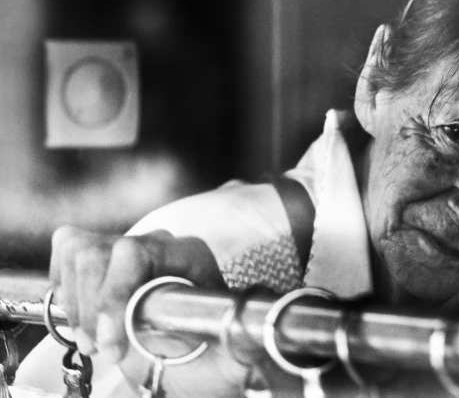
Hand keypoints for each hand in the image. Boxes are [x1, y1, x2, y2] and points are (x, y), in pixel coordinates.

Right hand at [49, 226, 225, 362]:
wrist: (194, 359)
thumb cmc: (209, 358)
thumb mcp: (227, 359)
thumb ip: (238, 351)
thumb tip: (247, 352)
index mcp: (190, 256)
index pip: (134, 252)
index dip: (113, 298)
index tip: (113, 346)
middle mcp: (159, 245)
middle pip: (98, 252)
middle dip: (91, 308)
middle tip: (102, 350)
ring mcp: (129, 248)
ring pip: (79, 252)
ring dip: (76, 304)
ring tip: (93, 341)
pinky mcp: (103, 258)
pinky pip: (69, 251)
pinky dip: (66, 288)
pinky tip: (83, 318)